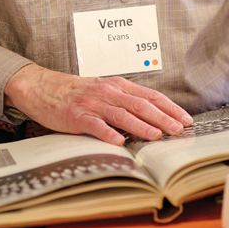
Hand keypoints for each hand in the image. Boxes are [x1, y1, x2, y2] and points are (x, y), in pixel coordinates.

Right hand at [4, 64, 192, 145]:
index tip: (185, 119)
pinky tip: (119, 142)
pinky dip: (108, 133)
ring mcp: (93, 103)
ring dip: (142, 125)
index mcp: (118, 85)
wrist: (43, 87)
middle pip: (141, 104)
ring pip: (122, 114)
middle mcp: (108, 92)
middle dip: (163, 117)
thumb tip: (151, 118)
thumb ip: (124, 101)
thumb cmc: (76, 92)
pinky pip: (95, 125)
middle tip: (179, 129)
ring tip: (157, 135)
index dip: (169, 107)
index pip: (150, 95)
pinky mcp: (77, 115)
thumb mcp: (104, 91)